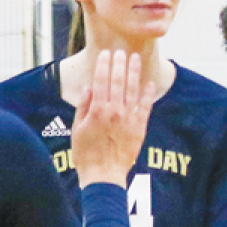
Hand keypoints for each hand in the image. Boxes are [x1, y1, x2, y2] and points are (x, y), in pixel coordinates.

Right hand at [72, 50, 156, 187]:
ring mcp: (129, 118)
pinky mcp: (140, 127)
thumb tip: (88, 88)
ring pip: (133, 90)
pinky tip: (149, 83)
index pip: (101, 81)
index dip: (103, 65)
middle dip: (119, 64)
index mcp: (97, 110)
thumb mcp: (77, 129)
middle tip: (121, 51)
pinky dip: (148, 94)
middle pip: (118, 82)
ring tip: (135, 59)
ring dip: (134, 73)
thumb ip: (84, 107)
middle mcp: (114, 111)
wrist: (104, 175)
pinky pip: (145, 107)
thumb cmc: (86, 154)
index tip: (105, 54)